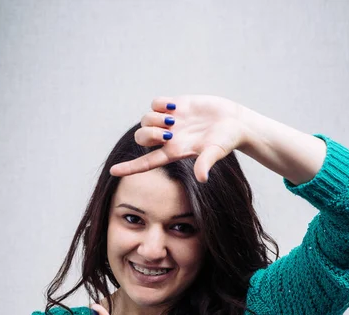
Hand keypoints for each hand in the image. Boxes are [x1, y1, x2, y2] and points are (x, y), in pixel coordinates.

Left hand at [109, 95, 246, 182]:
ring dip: (154, 118)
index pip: (146, 163)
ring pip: (145, 119)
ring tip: (173, 119)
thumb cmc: (227, 141)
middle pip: (141, 138)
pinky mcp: (175, 106)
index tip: (113, 171)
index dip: (129, 167)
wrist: (235, 122)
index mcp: (174, 153)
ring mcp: (170, 122)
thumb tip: (202, 178)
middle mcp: (168, 139)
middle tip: (167, 131)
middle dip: (148, 134)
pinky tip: (175, 107)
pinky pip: (156, 102)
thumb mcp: (215, 152)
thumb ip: (206, 163)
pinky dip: (160, 103)